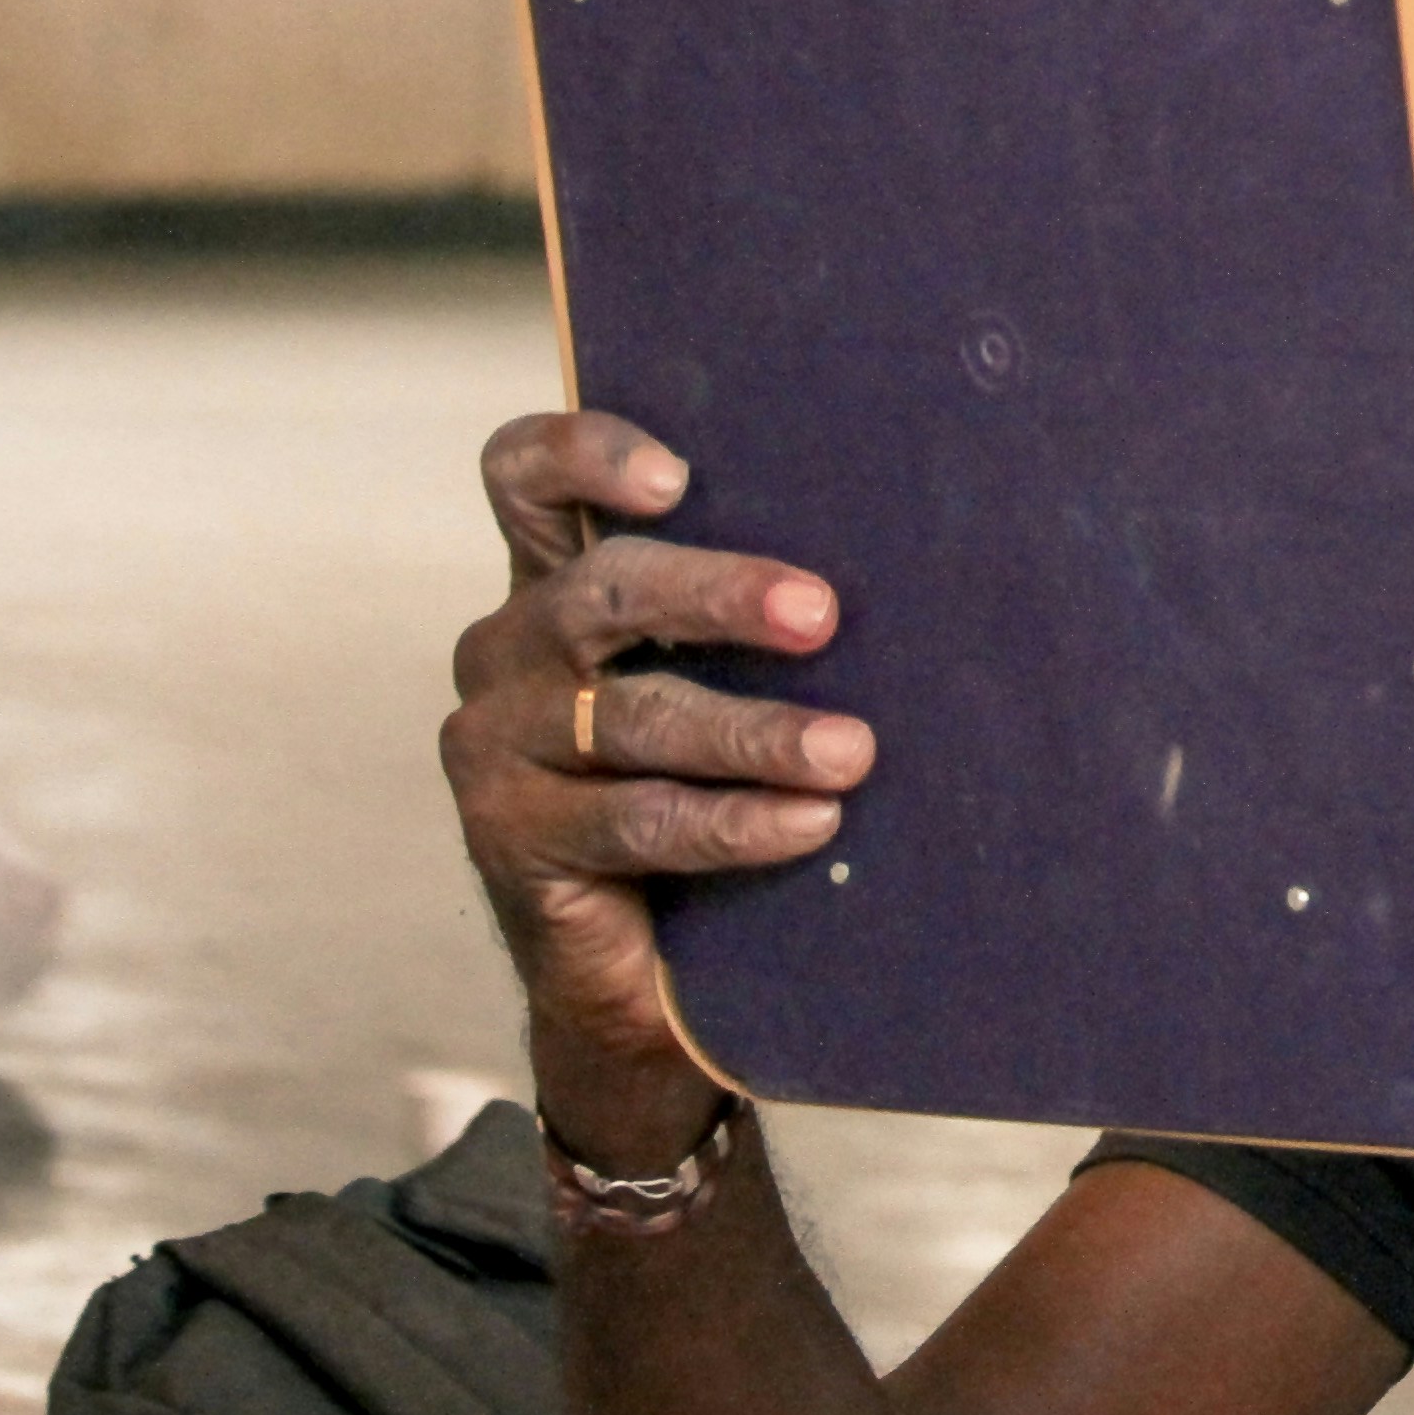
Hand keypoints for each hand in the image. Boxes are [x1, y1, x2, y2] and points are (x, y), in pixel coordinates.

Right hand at [440, 413, 871, 1146]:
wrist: (632, 960)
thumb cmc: (700, 779)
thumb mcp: (715, 675)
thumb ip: (758, 613)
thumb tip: (917, 562)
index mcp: (551, 580)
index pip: (524, 477)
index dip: (586, 455)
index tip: (679, 476)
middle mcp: (507, 648)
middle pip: (604, 589)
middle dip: (719, 594)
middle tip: (823, 615)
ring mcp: (495, 745)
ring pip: (633, 717)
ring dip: (755, 734)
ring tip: (852, 751)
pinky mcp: (510, 840)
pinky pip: (638, 820)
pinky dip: (734, 821)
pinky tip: (809, 824)